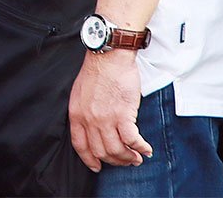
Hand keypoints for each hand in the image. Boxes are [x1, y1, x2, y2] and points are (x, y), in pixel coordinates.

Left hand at [68, 48, 150, 171]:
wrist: (109, 57)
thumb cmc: (97, 71)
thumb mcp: (80, 93)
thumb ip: (84, 112)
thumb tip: (93, 127)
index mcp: (76, 114)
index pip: (80, 145)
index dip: (89, 159)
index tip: (97, 166)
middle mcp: (89, 120)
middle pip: (101, 151)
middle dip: (114, 160)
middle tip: (125, 161)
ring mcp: (105, 119)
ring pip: (116, 150)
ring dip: (129, 158)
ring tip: (137, 158)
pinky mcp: (122, 115)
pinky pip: (132, 140)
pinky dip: (140, 148)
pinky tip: (146, 149)